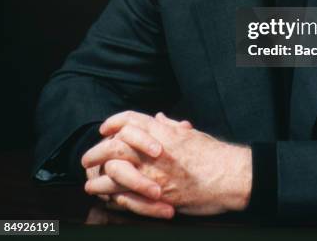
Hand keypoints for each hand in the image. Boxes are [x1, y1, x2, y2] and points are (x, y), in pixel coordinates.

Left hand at [84, 111, 252, 216]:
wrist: (229, 176)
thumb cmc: (214, 154)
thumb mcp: (191, 134)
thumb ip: (171, 126)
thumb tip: (158, 117)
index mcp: (163, 131)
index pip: (129, 120)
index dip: (113, 122)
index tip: (104, 129)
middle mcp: (154, 149)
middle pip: (114, 145)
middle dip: (96, 151)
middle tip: (87, 158)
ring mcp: (154, 172)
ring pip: (114, 171)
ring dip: (98, 178)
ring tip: (90, 183)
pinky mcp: (157, 195)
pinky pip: (126, 195)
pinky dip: (112, 196)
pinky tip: (107, 198)